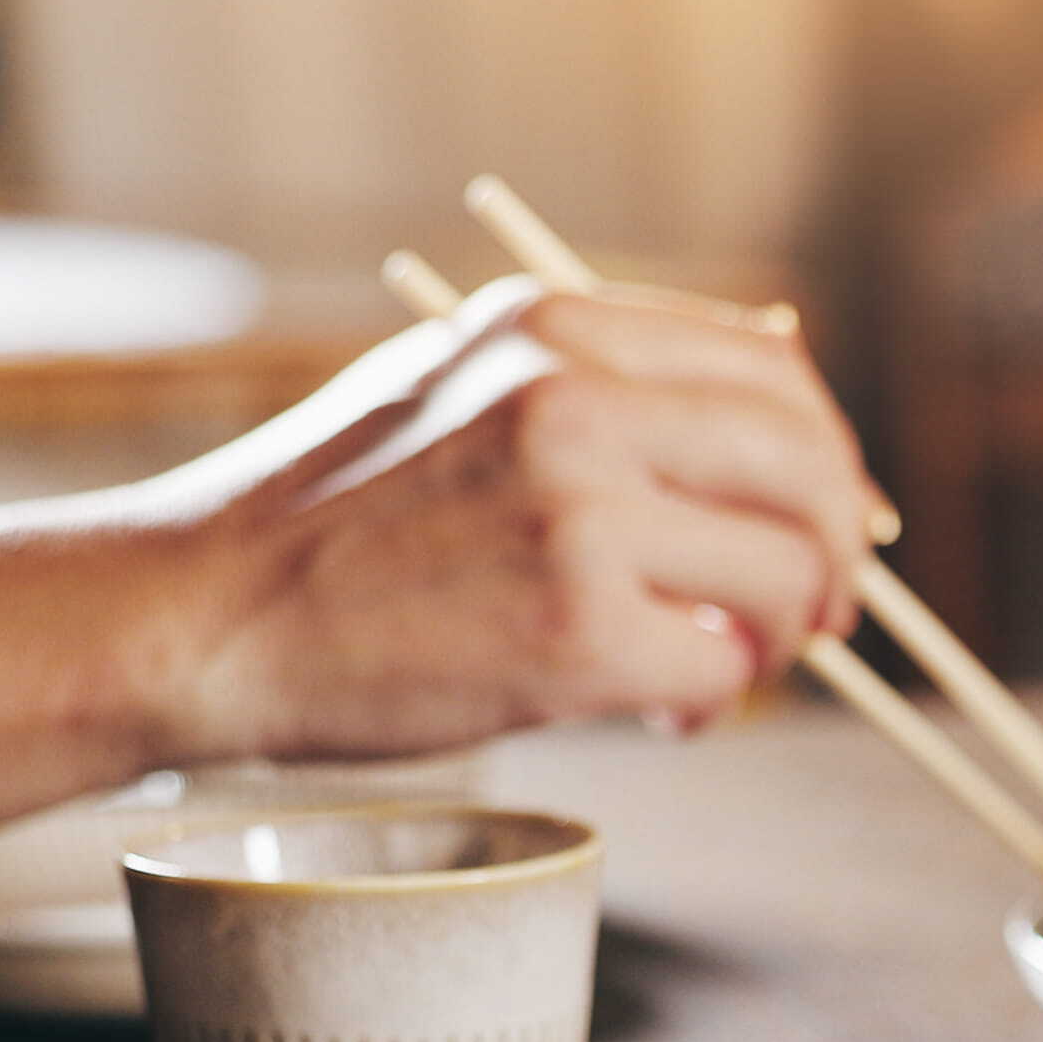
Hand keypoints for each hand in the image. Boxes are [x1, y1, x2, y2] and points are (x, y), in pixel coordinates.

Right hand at [174, 277, 879, 763]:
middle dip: (839, 553)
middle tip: (822, 616)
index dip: (828, 459)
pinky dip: (716, 700)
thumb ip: (605, 394)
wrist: (203, 611)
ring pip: (786, 575)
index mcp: (555, 330)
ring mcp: (580, 514)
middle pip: (809, 470)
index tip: (827, 522)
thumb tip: (781, 447)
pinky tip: (664, 711)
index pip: (776, 373)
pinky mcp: (578, 629)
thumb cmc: (338, 520)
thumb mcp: (464, 392)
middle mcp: (577, 401)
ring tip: (719, 666)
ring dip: (781, 638)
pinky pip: (724, 667)